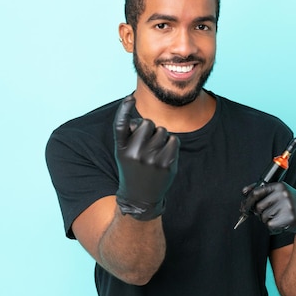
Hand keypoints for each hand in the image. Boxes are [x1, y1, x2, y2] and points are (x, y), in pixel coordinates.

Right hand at [113, 95, 179, 220]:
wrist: (140, 197)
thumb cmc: (133, 168)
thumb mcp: (124, 153)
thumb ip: (130, 135)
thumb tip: (144, 121)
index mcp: (121, 148)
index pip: (121, 124)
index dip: (124, 108)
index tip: (131, 98)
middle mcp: (134, 153)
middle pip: (148, 123)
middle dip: (149, 128)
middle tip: (146, 144)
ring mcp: (151, 159)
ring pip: (162, 131)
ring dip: (161, 137)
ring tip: (154, 152)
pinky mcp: (166, 164)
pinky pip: (174, 140)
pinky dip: (171, 144)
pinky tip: (164, 155)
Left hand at [240, 182, 295, 240]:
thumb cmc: (292, 203)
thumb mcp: (280, 193)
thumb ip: (263, 191)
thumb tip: (244, 192)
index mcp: (279, 186)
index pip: (256, 192)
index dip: (247, 201)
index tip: (244, 208)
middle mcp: (283, 194)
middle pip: (258, 207)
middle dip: (260, 213)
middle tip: (270, 213)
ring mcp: (287, 206)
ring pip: (263, 217)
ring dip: (268, 220)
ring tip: (279, 217)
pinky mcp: (289, 218)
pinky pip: (270, 225)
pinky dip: (273, 227)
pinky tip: (282, 223)